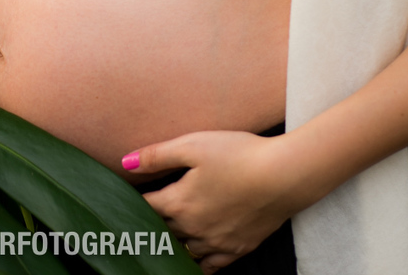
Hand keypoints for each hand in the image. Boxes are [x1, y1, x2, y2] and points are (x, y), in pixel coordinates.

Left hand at [123, 131, 304, 273]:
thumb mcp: (193, 145)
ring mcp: (216, 242)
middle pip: (162, 232)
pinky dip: (197, 265)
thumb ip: (157, 155)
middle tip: (139, 222)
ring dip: (172, 244)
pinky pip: (210, 267)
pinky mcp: (237, 249)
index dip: (134, 202)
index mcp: (179, 202)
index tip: (124, 200)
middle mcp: (194, 228)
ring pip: (183, 251)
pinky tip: (192, 260)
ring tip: (163, 239)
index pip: (145, 207)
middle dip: (150, 225)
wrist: (284, 175)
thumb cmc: (238, 154)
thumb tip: (124, 163)